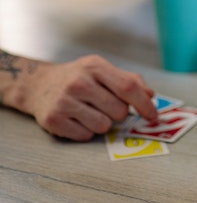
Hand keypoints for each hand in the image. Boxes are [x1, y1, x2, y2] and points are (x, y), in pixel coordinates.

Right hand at [15, 55, 157, 141]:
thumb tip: (150, 95)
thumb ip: (128, 80)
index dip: (144, 104)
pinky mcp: (53, 119)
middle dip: (119, 114)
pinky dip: (86, 131)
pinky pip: (85, 136)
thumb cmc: (78, 78)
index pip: (128, 87)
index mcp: (95, 66)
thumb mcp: (101, 70)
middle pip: (119, 111)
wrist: (38, 85)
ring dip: (102, 123)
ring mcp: (65, 101)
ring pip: (104, 126)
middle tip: (106, 106)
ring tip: (90, 112)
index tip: (152, 116)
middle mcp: (79, 82)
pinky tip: (77, 119)